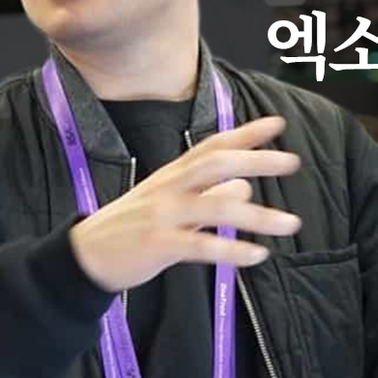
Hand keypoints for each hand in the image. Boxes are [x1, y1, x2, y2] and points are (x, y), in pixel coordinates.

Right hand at [69, 116, 301, 292]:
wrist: (85, 254)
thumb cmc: (134, 226)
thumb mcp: (171, 203)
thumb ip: (209, 194)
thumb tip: (245, 187)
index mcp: (174, 174)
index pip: (213, 145)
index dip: (245, 133)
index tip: (277, 123)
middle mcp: (170, 187)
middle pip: (215, 164)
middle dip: (255, 159)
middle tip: (292, 161)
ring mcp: (163, 214)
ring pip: (215, 207)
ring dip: (257, 215)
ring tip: (291, 223)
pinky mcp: (158, 244)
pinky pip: (201, 246)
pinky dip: (231, 250)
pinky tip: (257, 254)